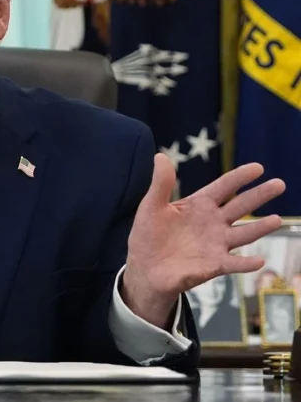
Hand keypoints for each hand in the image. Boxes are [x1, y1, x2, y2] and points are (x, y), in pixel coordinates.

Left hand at [122, 154, 285, 327]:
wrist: (145, 268)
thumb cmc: (148, 235)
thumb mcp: (151, 206)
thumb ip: (161, 183)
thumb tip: (161, 156)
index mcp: (199, 205)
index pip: (224, 187)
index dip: (240, 177)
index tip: (258, 167)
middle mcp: (213, 222)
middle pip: (241, 206)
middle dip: (259, 195)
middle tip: (280, 184)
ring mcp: (216, 244)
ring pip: (244, 233)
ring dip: (260, 227)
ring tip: (277, 220)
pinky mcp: (214, 265)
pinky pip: (234, 264)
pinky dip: (246, 263)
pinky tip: (259, 260)